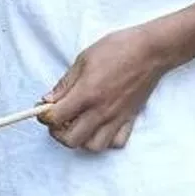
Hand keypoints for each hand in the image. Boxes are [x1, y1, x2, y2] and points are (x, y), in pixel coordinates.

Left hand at [43, 26, 171, 151]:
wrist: (151, 50)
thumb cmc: (117, 49)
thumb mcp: (82, 60)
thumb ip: (64, 84)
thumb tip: (48, 100)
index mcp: (86, 94)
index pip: (55, 118)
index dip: (43, 116)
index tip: (43, 109)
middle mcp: (101, 111)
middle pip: (71, 140)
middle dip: (58, 132)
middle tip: (58, 120)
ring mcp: (117, 118)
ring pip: (94, 146)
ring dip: (81, 139)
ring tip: (78, 124)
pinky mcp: (131, 119)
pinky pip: (117, 142)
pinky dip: (105, 139)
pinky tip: (100, 126)